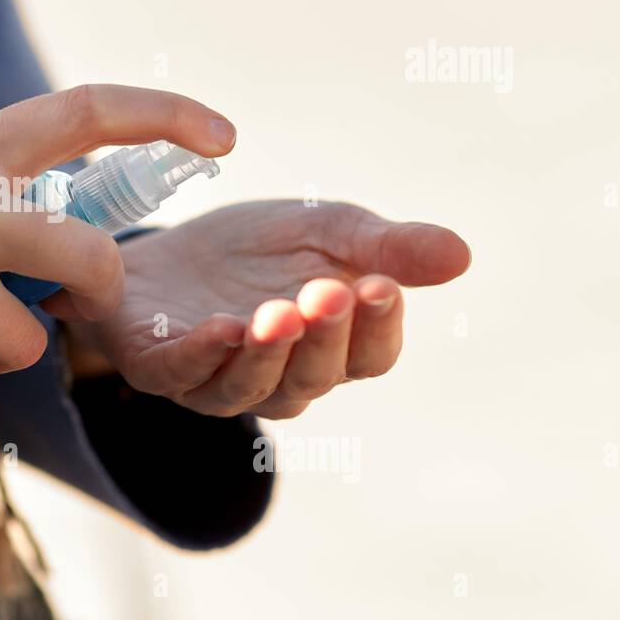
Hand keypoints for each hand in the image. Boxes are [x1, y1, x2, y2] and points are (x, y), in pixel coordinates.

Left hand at [49, 200, 469, 418]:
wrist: (163, 247)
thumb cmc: (253, 250)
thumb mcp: (326, 231)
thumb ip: (386, 246)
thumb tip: (461, 254)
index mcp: (331, 350)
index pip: (370, 357)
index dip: (379, 327)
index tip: (381, 283)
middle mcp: (279, 380)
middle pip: (315, 377)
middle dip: (325, 336)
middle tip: (330, 291)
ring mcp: (216, 381)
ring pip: (251, 387)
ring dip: (268, 353)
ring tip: (278, 313)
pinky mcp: (158, 366)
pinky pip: (182, 375)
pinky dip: (202, 355)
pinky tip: (221, 328)